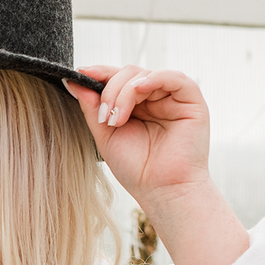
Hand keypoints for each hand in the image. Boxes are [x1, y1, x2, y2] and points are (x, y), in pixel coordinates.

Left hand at [65, 65, 212, 207]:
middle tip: (105, 117)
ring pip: (145, 74)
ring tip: (117, 119)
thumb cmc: (137, 169)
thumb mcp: (106, 135)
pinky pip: (175, 77)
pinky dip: (154, 78)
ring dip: (125, 92)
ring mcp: (173, 99)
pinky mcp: (192, 102)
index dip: (100, 73)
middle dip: (110, 90)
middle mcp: (155, 98)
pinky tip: (140, 89)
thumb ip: (92, 107)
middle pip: (129, 73)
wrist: (162, 191)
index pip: (117, 79)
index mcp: (136, 105)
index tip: (81, 74)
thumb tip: (73, 80)